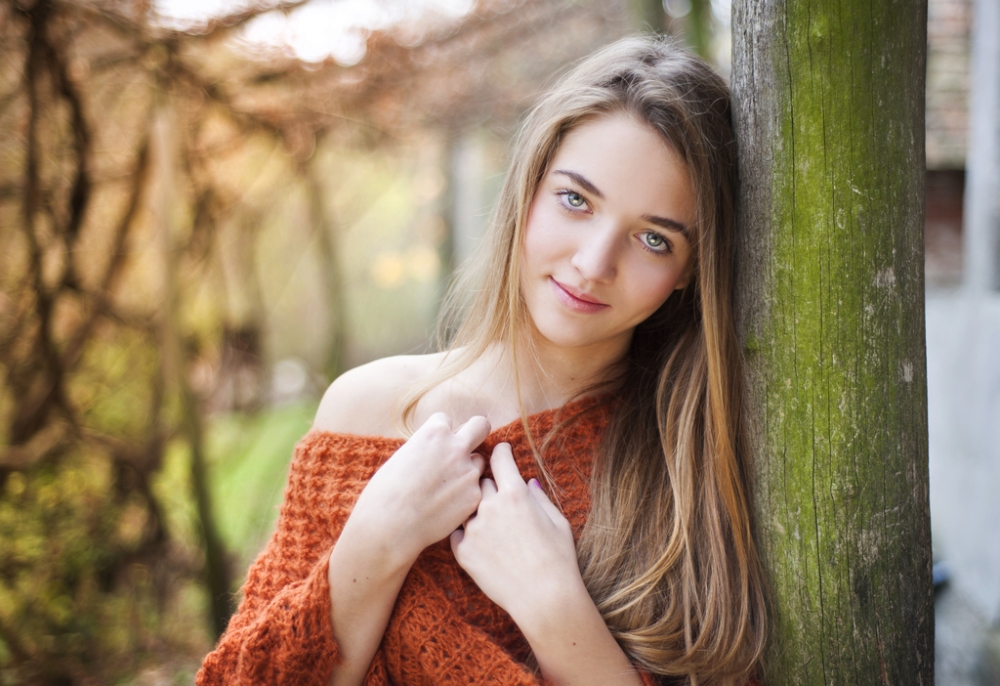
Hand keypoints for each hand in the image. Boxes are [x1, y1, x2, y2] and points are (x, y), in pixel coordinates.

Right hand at [349, 413, 489, 566]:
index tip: (432, 448)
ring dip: (468, 469)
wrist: (390, 526)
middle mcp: (456, 447)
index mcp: (434, 433)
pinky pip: (475, 489)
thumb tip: (434, 450)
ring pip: (479, 461)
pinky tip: (446, 507)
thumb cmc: (386, 493)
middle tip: (468, 444)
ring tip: (445, 488)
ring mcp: (468, 472)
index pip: (446, 420)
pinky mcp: (474, 496)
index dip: (439, 434)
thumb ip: (425, 448)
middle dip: (475, 431)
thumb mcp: (402, 457)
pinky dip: (465, 496)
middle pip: (480, 426)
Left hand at [449, 443, 582, 628]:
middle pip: (481, 481)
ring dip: (476, 510)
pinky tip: (481, 543)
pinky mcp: (462, 551)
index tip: (501, 450)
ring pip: (467, 507)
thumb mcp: (557, 521)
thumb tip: (527, 482)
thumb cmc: (558, 559)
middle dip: (488, 483)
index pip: (500, 459)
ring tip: (490, 525)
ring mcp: (473, 529)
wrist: (544, 598)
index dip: (501, 451)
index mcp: (516, 494)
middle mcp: (490, 506)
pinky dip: (467, 534)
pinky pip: (458, 533)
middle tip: (497, 495)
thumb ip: (539, 497)